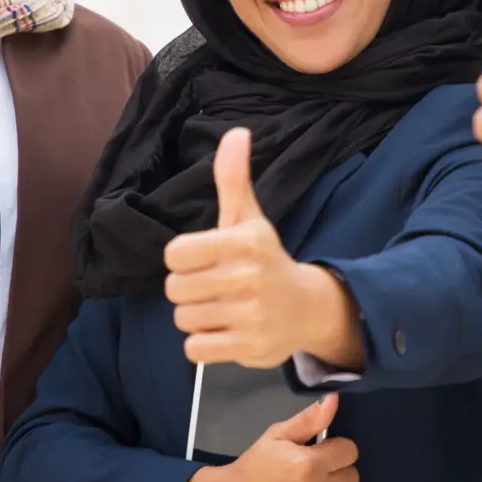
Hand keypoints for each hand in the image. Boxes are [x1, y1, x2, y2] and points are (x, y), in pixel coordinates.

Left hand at [163, 128, 363, 369]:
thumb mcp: (249, 218)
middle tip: (214, 287)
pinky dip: (204, 344)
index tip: (205, 260)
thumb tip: (235, 132)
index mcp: (243, 242)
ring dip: (197, 317)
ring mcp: (250, 315)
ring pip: (184, 319)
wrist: (307, 308)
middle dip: (188, 290)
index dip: (183, 259)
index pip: (175, 254)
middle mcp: (248, 277)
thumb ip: (233, 178)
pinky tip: (226, 331)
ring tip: (222, 309)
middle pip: (174, 289)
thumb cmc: (265, 259)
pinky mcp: (249, 347)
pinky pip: (196, 349)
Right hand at [165, 394, 357, 481]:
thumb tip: (334, 400)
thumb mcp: (276, 436)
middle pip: (352, 477)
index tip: (320, 453)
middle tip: (312, 475)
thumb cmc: (254, 467)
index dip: (336, 449)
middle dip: (336, 472)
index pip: (350, 451)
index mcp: (308, 464)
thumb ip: (309, 420)